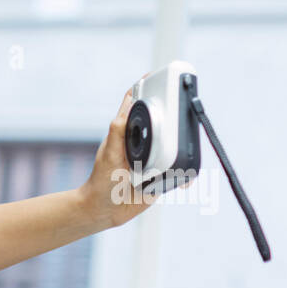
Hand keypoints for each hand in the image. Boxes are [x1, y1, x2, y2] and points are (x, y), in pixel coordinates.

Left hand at [76, 75, 192, 229]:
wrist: (104, 211)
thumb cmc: (102, 182)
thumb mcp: (109, 156)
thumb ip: (116, 135)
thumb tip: (123, 113)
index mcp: (128, 133)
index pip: (139, 104)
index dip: (149, 89)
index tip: (162, 77)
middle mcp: (142, 143)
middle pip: (163, 122)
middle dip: (175, 119)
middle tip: (184, 116)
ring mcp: (153, 159)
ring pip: (174, 146)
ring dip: (181, 148)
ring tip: (183, 152)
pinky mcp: (161, 176)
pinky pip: (178, 171)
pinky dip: (184, 174)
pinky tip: (184, 179)